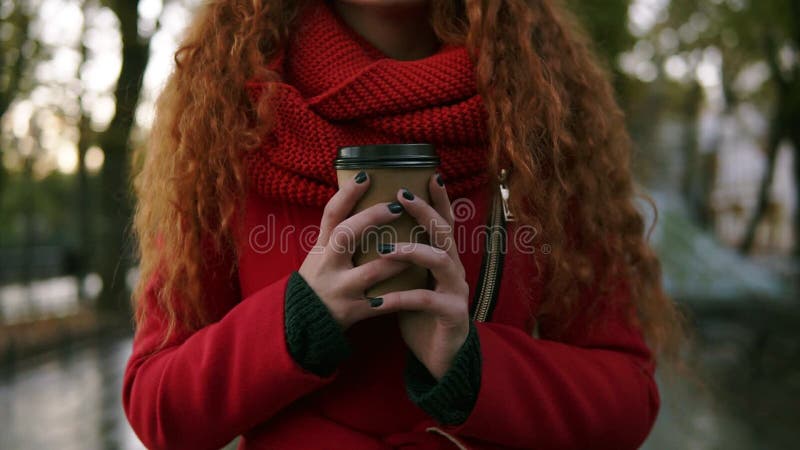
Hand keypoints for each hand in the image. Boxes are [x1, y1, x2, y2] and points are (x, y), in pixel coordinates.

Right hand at [298, 171, 410, 329]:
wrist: (302, 323)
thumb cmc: (319, 281)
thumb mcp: (321, 254)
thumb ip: (339, 233)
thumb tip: (361, 200)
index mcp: (322, 247)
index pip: (331, 214)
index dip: (347, 193)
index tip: (366, 175)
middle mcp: (327, 264)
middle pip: (345, 234)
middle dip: (371, 219)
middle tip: (396, 206)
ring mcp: (339, 288)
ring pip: (370, 271)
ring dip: (395, 259)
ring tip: (417, 248)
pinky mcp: (351, 312)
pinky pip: (379, 305)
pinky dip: (397, 298)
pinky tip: (415, 290)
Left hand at [378, 174, 470, 379]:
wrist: (440, 357)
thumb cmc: (421, 316)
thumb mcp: (410, 281)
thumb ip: (401, 260)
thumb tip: (371, 233)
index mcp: (443, 259)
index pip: (443, 222)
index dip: (438, 199)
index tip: (427, 175)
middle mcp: (454, 270)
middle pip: (444, 232)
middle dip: (425, 211)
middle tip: (402, 196)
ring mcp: (456, 291)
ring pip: (440, 261)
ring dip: (412, 251)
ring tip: (385, 249)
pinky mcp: (452, 315)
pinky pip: (426, 301)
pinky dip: (401, 298)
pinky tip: (379, 301)